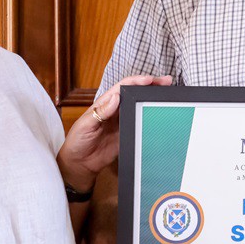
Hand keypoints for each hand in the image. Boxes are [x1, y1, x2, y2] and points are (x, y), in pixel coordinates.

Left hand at [59, 74, 172, 190]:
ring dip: (152, 100)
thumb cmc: (77, 141)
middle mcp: (116, 110)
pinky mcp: (127, 134)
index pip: (123, 87)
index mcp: (105, 103)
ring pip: (140, 106)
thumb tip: (116, 97)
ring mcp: (123, 122)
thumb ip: (101, 112)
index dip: (137, 81)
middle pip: (135, 94)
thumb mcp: (86, 124)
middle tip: (166, 82)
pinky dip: (151, 118)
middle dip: (150, 86)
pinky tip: (160, 115)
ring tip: (167, 95)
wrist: (80, 163)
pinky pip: (141, 123)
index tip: (150, 79)